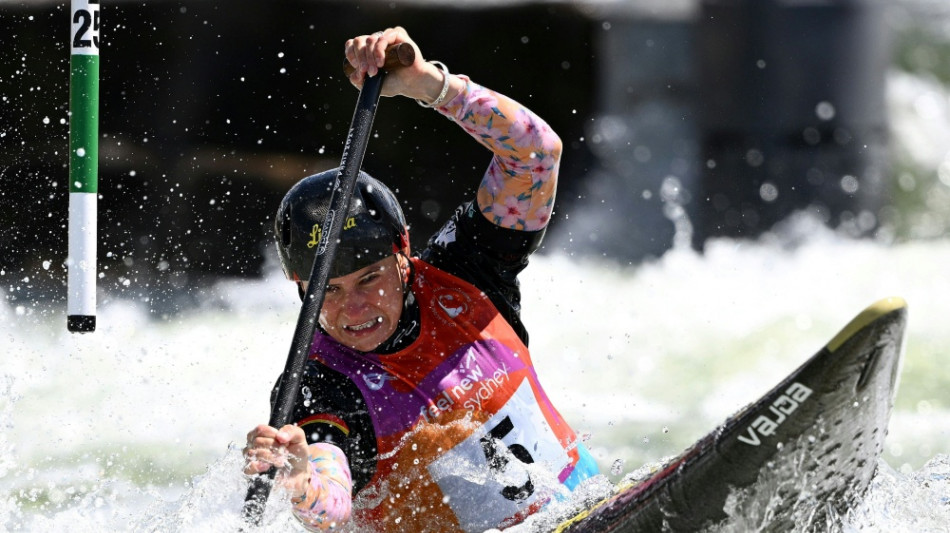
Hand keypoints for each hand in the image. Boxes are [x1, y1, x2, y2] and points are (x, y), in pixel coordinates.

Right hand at [244, 424, 310, 491]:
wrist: (298, 472)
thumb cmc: (296, 453)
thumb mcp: (299, 438)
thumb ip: (291, 431)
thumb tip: (279, 436)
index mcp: (264, 435)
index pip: (260, 429)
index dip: (271, 434)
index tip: (283, 441)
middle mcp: (255, 445)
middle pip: (257, 441)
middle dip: (274, 446)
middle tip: (285, 452)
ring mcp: (252, 458)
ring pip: (252, 452)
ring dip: (269, 456)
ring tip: (280, 461)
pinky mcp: (252, 472)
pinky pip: (248, 467)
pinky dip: (258, 466)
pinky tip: (267, 466)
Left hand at [344, 26, 460, 103]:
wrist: (412, 83)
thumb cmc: (394, 83)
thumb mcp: (372, 85)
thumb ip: (359, 81)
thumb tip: (353, 75)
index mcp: (367, 50)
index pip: (352, 44)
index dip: (351, 55)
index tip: (357, 68)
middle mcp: (375, 41)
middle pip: (359, 41)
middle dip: (361, 59)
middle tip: (368, 72)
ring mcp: (386, 37)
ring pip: (370, 40)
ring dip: (370, 57)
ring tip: (376, 71)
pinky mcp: (397, 35)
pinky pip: (383, 37)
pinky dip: (379, 49)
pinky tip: (382, 61)